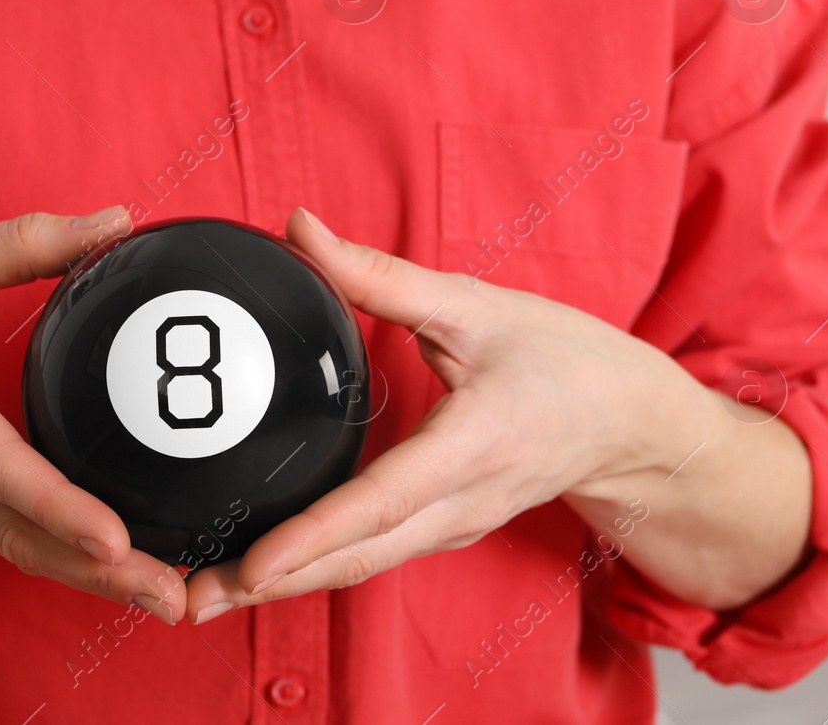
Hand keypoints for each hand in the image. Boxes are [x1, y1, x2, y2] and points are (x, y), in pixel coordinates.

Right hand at [0, 208, 186, 621]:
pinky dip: (70, 567)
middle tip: (175, 598)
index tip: (111, 538)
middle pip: (19, 535)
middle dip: (99, 573)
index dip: (55, 505)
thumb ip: (27, 242)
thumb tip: (117, 221)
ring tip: (169, 599)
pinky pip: (15, 545)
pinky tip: (126, 574)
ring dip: (94, 582)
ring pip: (21, 552)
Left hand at [184, 207, 725, 622]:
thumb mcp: (478, 304)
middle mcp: (461, 504)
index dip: (315, 536)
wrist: (636, 426)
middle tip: (192, 598)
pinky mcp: (445, 530)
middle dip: (272, 585)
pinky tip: (261, 564)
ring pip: (361, 567)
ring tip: (204, 594)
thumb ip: (382, 275)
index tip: (253, 563)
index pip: (384, 501)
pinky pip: (373, 556)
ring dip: (286, 585)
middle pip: (357, 559)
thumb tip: (299, 229)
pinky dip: (315, 567)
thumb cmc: (568, 361)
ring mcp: (454, 527)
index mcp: (473, 448)